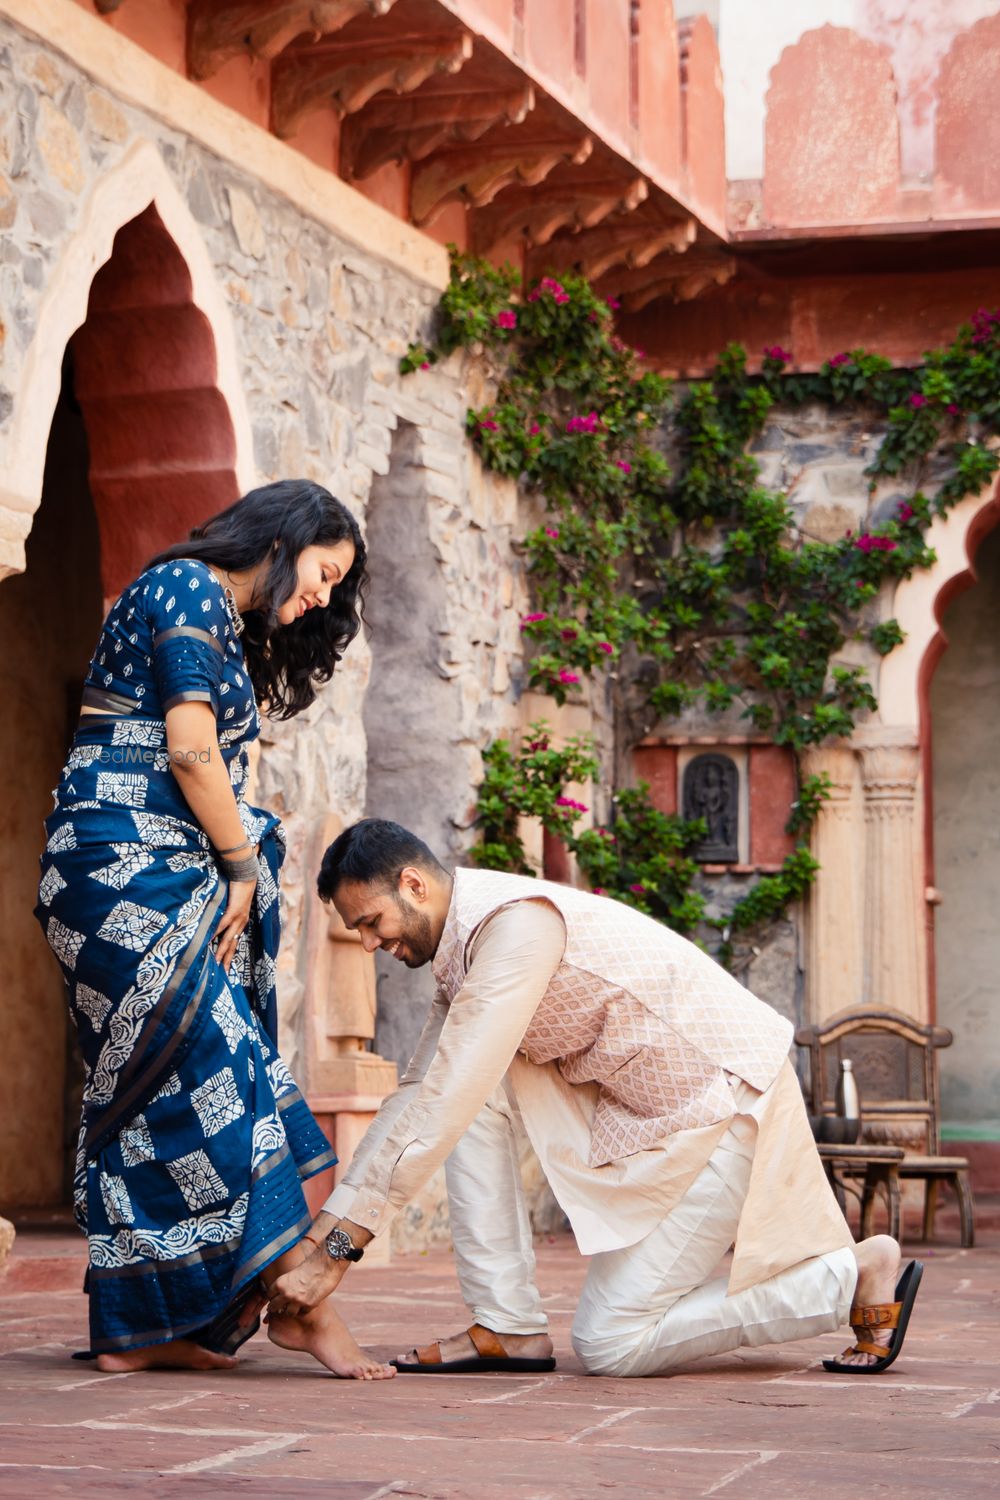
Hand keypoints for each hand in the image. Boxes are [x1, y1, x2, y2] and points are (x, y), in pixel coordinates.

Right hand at [214, 853, 257, 973]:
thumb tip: (212, 920)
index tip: (225, 966)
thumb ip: (223, 912)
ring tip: (216, 962)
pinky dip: (216, 933)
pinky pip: (223, 924)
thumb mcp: (231, 903)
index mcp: (241, 922)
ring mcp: (239, 917)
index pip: (234, 941)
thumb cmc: (237, 887)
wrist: (246, 872)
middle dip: (227, 959)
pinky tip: (210, 941)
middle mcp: (241, 922)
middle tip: (222, 973)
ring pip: (229, 938)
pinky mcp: (234, 910)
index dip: (230, 954)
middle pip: (233, 944)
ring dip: (222, 951)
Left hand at [267, 1246, 347, 1317]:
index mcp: (281, 1283)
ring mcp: (297, 1301)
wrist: (327, 1263)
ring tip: (295, 1306)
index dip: (273, 1296)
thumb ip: (288, 1284)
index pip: (269, 1295)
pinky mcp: (309, 1305)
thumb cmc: (312, 1264)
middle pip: (274, 1307)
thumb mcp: (294, 1273)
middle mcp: (286, 1293)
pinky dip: (304, 1309)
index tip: (275, 1298)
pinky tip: (308, 1303)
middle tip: (280, 1307)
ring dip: (291, 1310)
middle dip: (276, 1307)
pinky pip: (303, 1312)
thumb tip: (284, 1294)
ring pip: (288, 1313)